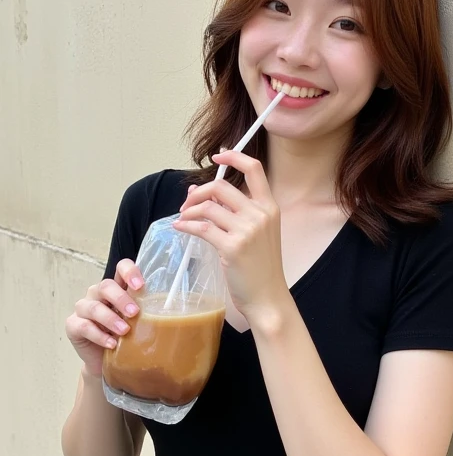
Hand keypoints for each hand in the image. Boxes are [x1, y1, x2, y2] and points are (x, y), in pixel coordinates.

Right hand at [65, 260, 143, 376]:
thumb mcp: (139, 323)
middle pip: (105, 286)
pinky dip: (99, 335)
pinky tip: (111, 344)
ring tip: (124, 331)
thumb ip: (149, 313)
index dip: (129, 271)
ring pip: (93, 306)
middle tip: (134, 313)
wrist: (106, 362)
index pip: (121, 268)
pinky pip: (83, 326)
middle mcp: (98, 294)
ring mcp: (83, 309)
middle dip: (120, 298)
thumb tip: (179, 312)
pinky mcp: (73, 326)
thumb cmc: (125, 338)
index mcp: (116, 288)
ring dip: (110, 318)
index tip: (140, 285)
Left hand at [174, 152, 289, 324]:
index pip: (254, 169)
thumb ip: (234, 211)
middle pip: (221, 187)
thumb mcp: (257, 234)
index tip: (218, 157)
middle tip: (187, 204)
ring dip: (189, 211)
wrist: (268, 297)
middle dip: (198, 192)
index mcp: (270, 207)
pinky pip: (201, 228)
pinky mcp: (232, 247)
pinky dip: (186, 225)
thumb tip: (198, 191)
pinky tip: (180, 228)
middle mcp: (260, 215)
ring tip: (183, 219)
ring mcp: (247, 231)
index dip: (234, 157)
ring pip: (208, 207)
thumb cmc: (261, 267)